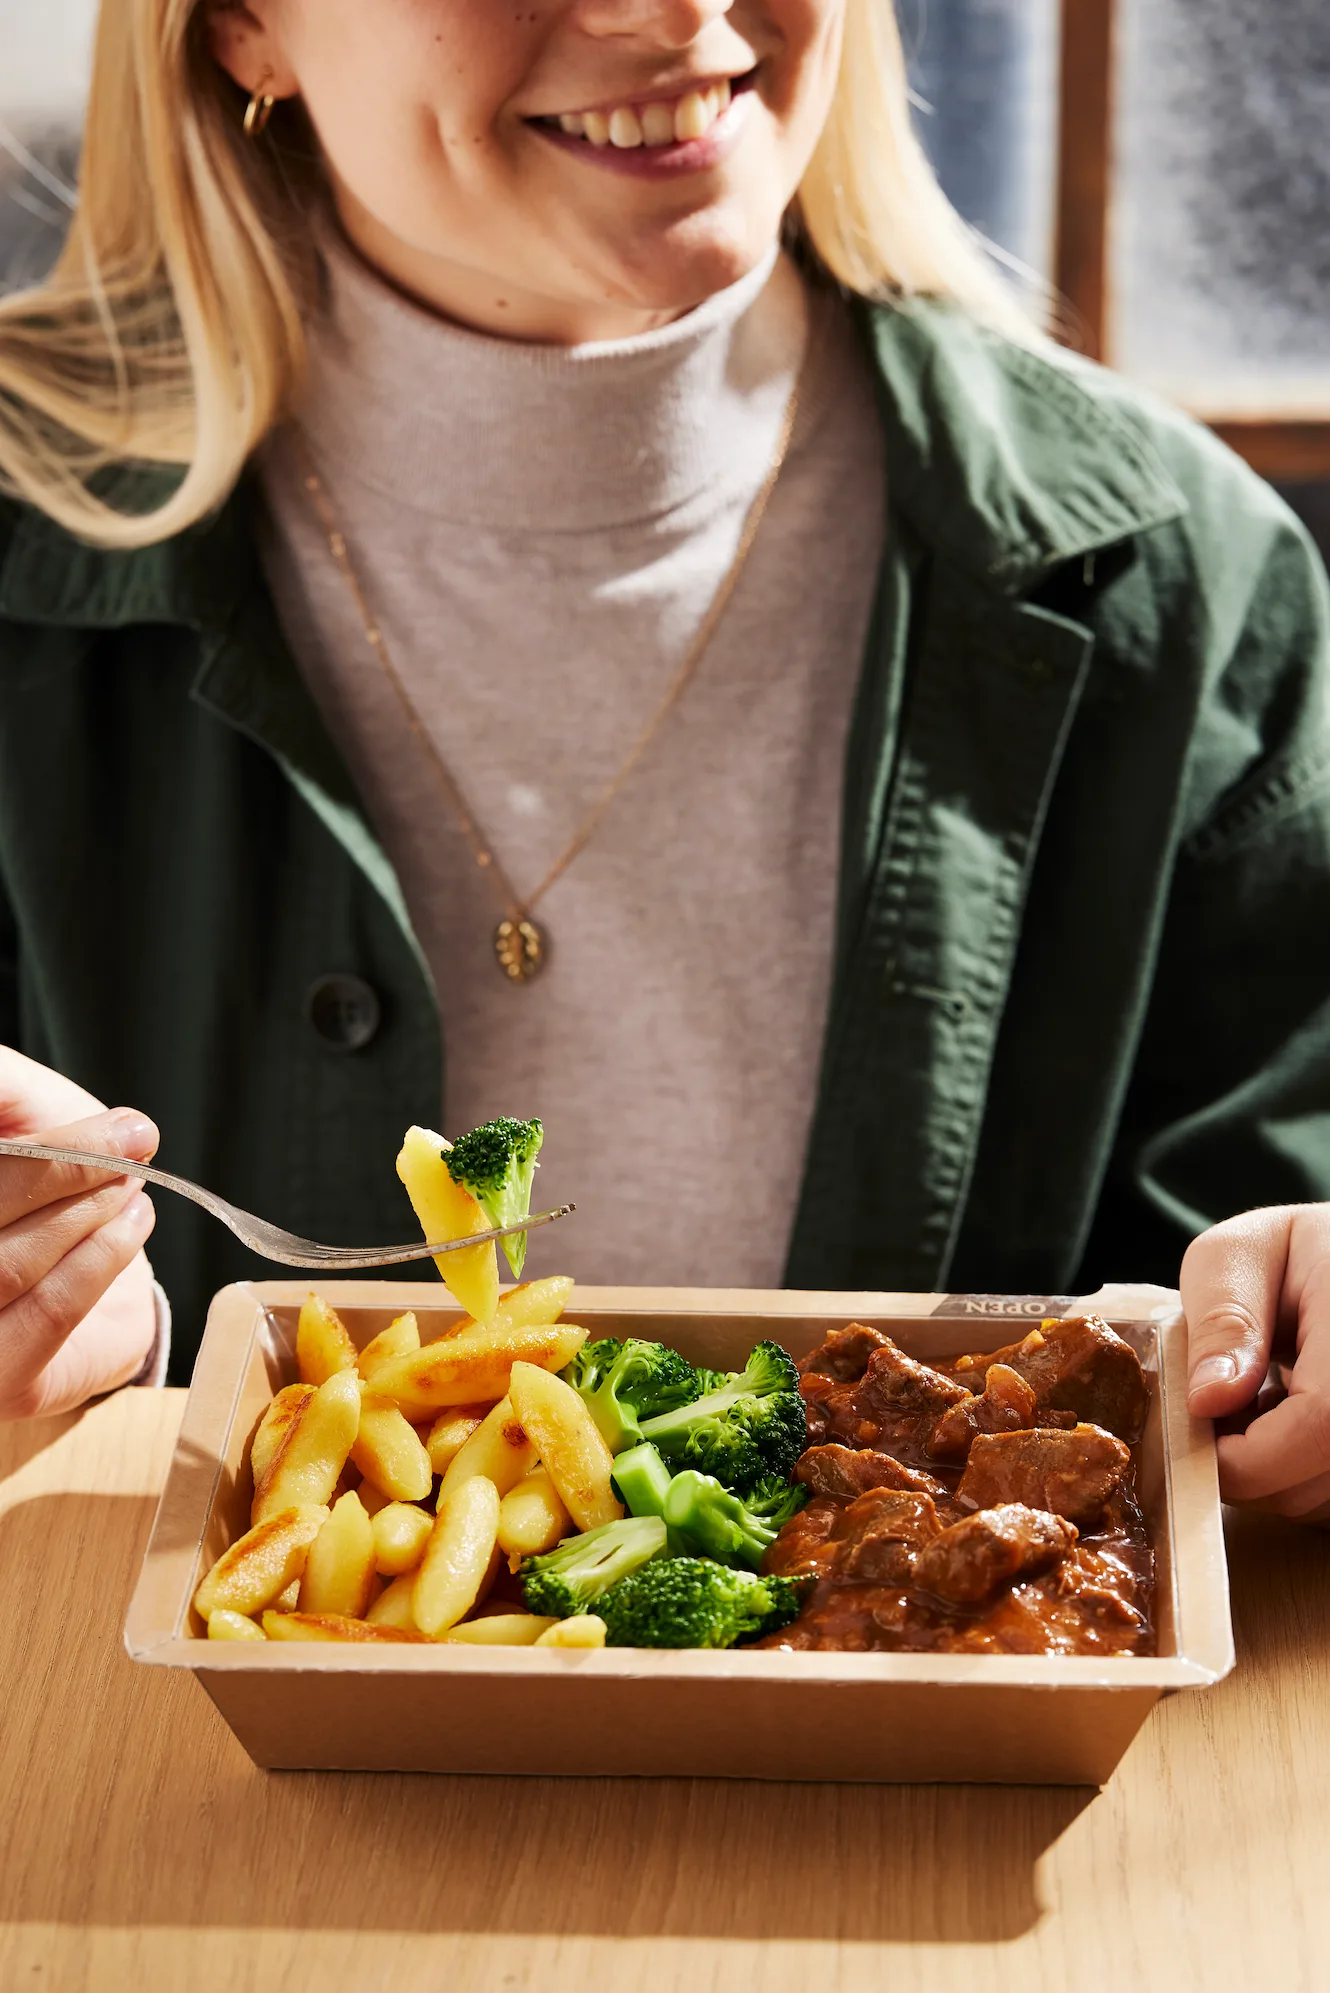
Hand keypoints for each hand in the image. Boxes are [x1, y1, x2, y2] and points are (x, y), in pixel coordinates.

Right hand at [0, 1047, 159, 1420]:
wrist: (89, 1286)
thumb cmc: (34, 1184)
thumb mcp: (16, 1114)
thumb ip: (4, 1088)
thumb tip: (8, 1079)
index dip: (18, 1129)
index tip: (87, 1116)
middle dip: (61, 1167)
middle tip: (129, 1139)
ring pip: (5, 1266)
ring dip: (84, 1213)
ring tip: (128, 1182)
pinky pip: (46, 1315)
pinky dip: (99, 1261)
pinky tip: (131, 1224)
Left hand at [1183, 1204, 1329, 1519]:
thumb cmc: (1295, 1251)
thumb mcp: (1241, 1255)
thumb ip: (1225, 1320)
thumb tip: (1208, 1401)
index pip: (1322, 1424)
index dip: (1249, 1455)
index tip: (1196, 1437)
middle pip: (1320, 1480)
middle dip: (1249, 1467)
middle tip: (1220, 1411)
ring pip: (1325, 1501)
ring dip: (1274, 1473)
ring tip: (1260, 1407)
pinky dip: (1301, 1476)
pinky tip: (1292, 1423)